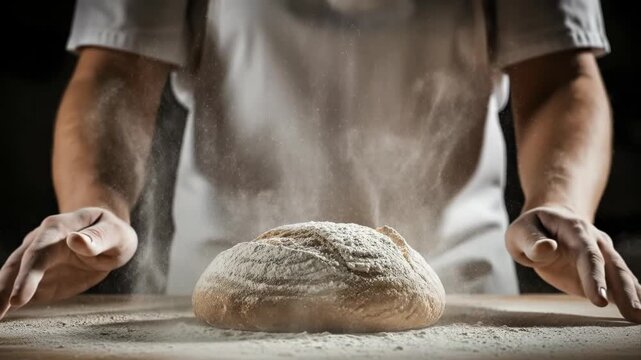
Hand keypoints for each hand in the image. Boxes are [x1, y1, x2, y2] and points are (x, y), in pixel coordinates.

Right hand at [0, 207, 136, 318]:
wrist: (107, 235)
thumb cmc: (112, 233)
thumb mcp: (115, 234)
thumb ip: (98, 238)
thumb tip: (76, 241)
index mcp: (58, 228)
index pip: (38, 252)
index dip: (27, 276)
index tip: (18, 299)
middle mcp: (40, 242)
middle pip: (16, 266)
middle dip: (3, 290)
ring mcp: (37, 260)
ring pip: (11, 278)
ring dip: (0, 297)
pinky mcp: (39, 278)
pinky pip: (21, 290)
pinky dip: (7, 303)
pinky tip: (2, 316)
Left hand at [506, 206, 640, 322]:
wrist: (548, 222)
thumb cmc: (530, 229)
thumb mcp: (520, 232)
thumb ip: (531, 241)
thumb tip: (546, 249)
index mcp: (575, 230)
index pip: (588, 255)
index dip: (595, 277)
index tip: (600, 299)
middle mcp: (595, 242)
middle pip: (613, 266)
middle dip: (625, 291)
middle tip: (635, 314)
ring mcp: (602, 255)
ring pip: (622, 276)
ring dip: (635, 296)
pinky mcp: (603, 271)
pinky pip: (621, 283)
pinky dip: (634, 296)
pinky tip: (640, 310)